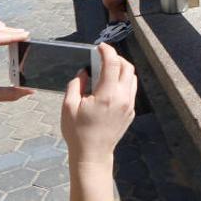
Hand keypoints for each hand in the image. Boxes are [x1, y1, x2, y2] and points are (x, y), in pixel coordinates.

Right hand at [61, 44, 136, 164]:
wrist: (93, 154)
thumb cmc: (78, 132)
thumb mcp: (68, 106)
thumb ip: (76, 84)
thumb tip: (84, 72)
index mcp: (107, 94)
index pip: (113, 63)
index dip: (107, 51)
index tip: (100, 47)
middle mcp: (122, 97)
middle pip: (127, 67)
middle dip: (116, 58)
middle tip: (103, 57)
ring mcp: (129, 105)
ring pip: (132, 78)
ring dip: (122, 69)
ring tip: (107, 70)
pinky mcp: (131, 112)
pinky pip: (131, 90)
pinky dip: (124, 82)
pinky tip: (111, 86)